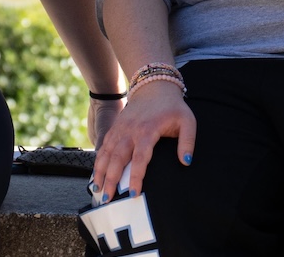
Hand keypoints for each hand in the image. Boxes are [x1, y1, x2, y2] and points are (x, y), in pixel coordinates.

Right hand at [90, 83, 192, 201]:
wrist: (154, 86)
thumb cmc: (173, 107)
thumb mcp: (187, 121)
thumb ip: (187, 142)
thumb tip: (185, 162)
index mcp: (147, 131)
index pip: (139, 158)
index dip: (136, 177)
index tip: (133, 193)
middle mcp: (130, 131)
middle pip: (117, 158)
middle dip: (111, 179)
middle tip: (107, 198)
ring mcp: (120, 129)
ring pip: (106, 153)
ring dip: (100, 171)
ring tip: (97, 189)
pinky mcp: (115, 128)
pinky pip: (103, 146)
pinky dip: (98, 161)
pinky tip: (96, 174)